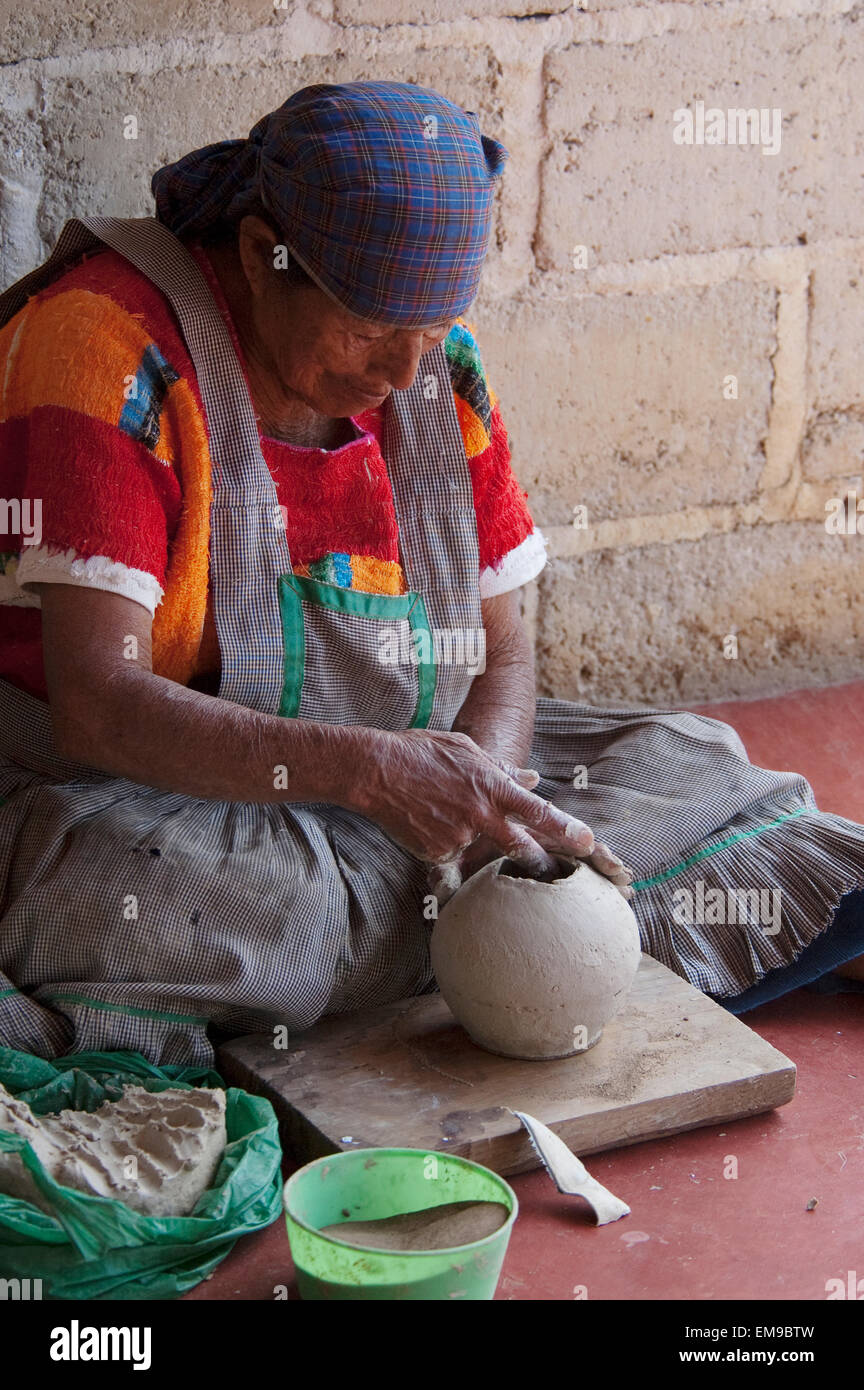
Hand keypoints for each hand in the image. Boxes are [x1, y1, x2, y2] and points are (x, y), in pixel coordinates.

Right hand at [355, 728, 633, 902]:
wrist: (374, 771)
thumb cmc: (420, 753)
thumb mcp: (466, 751)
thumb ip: (502, 771)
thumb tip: (534, 780)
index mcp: (491, 787)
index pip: (537, 812)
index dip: (565, 829)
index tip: (588, 842)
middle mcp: (479, 815)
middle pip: (522, 848)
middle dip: (544, 864)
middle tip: (563, 874)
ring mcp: (458, 836)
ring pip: (480, 850)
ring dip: (475, 841)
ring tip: (447, 815)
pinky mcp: (436, 853)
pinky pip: (453, 857)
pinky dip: (448, 845)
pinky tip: (428, 823)